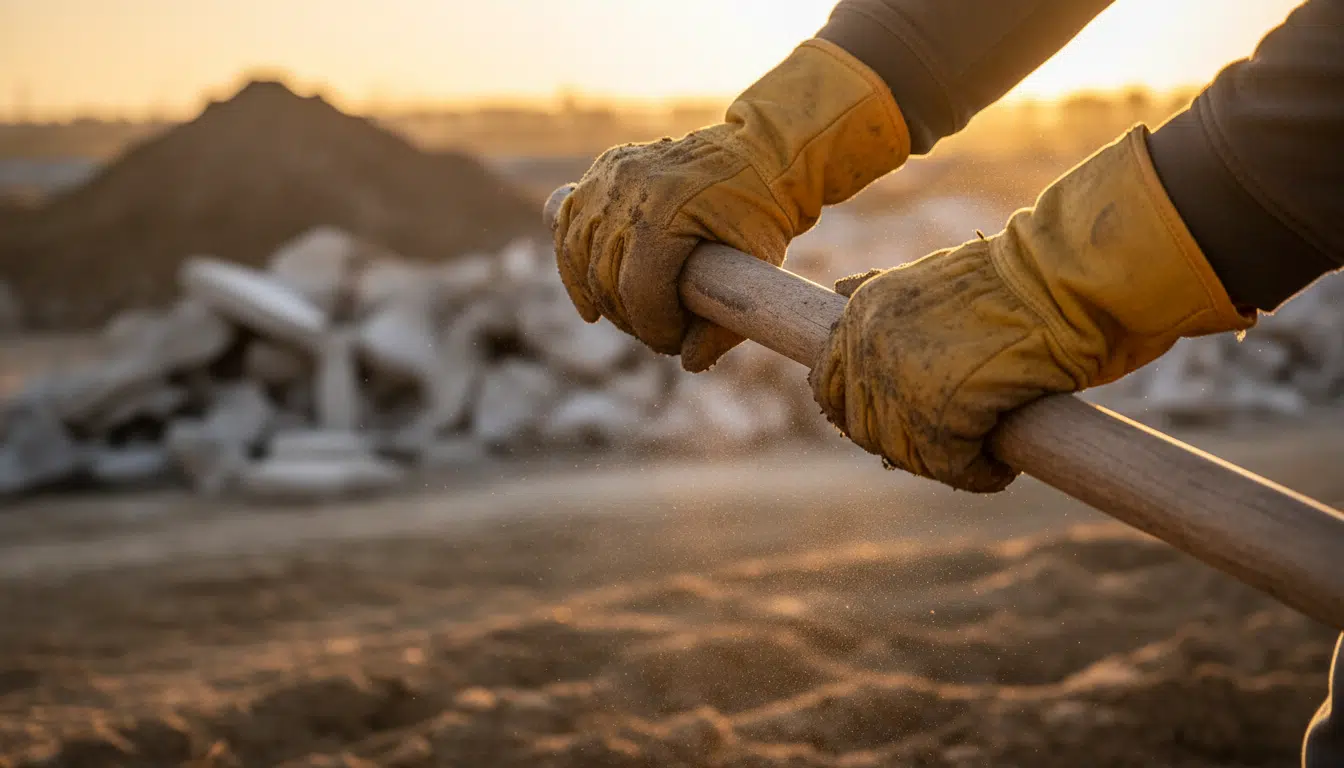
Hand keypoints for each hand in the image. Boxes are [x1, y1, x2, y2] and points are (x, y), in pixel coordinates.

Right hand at [552, 39, 908, 371]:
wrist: (762, 152)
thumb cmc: (764, 212)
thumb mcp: (759, 268)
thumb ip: (727, 323)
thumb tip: (690, 363)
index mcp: (668, 208)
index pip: (638, 290)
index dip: (654, 328)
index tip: (674, 343)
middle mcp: (630, 187)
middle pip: (605, 277)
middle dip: (630, 318)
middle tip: (660, 334)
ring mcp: (612, 174)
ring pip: (578, 253)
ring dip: (598, 297)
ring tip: (629, 319)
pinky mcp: (605, 170)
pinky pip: (569, 223)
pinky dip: (573, 263)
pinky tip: (590, 300)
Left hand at [811, 127, 1253, 491]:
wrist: (1068, 278)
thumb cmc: (1018, 281)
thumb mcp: (931, 281)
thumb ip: (887, 301)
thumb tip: (837, 291)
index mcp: (862, 309)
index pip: (827, 385)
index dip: (860, 415)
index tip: (900, 427)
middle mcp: (868, 342)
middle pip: (864, 427)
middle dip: (905, 444)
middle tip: (952, 447)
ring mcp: (899, 377)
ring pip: (904, 451)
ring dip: (943, 463)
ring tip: (982, 458)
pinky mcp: (940, 411)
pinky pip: (948, 465)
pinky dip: (976, 475)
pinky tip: (1000, 470)